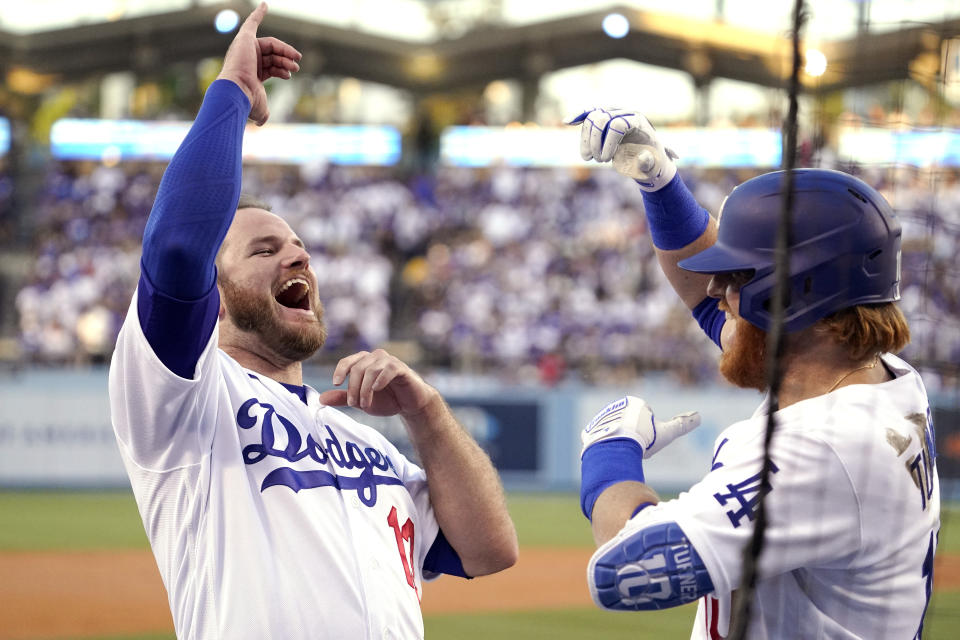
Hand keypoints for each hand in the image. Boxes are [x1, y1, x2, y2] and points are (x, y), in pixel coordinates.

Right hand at [217, 2, 301, 125]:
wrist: (236, 92)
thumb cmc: (247, 102)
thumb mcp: (260, 109)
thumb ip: (262, 114)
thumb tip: (261, 123)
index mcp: (250, 74)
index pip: (270, 67)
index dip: (282, 70)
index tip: (291, 75)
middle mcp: (246, 60)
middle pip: (273, 56)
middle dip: (287, 60)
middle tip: (298, 66)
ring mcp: (244, 49)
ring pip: (271, 45)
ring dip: (285, 50)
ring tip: (297, 58)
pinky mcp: (244, 39)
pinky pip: (251, 22)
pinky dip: (259, 13)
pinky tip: (266, 5)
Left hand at [318, 349, 438, 417]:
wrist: (410, 405)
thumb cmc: (387, 400)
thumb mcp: (361, 401)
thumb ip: (343, 399)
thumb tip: (321, 399)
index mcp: (364, 362)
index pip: (348, 361)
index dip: (340, 370)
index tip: (336, 383)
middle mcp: (375, 357)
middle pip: (358, 368)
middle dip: (353, 388)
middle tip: (354, 405)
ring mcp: (389, 361)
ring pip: (371, 369)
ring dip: (365, 389)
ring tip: (365, 405)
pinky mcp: (401, 368)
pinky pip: (388, 369)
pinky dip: (380, 379)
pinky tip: (377, 389)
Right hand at [569, 108, 678, 190]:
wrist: (648, 158)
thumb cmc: (651, 164)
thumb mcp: (652, 167)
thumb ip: (648, 164)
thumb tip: (642, 157)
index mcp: (639, 122)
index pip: (618, 124)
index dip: (608, 143)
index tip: (605, 160)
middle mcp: (626, 113)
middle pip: (601, 118)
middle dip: (594, 141)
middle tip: (597, 161)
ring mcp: (614, 114)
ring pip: (591, 118)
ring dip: (586, 139)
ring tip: (588, 157)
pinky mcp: (604, 118)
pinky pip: (589, 114)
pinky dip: (578, 117)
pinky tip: (567, 122)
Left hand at [581, 396, 699, 457]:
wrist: (616, 446)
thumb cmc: (643, 438)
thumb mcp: (666, 432)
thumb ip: (682, 425)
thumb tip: (700, 417)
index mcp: (634, 403)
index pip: (647, 422)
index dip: (649, 434)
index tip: (646, 438)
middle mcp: (617, 407)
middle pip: (632, 428)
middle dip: (634, 438)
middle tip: (635, 446)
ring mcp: (603, 418)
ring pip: (617, 435)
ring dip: (620, 443)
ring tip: (623, 450)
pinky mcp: (592, 430)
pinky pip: (600, 440)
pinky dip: (605, 448)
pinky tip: (610, 453)